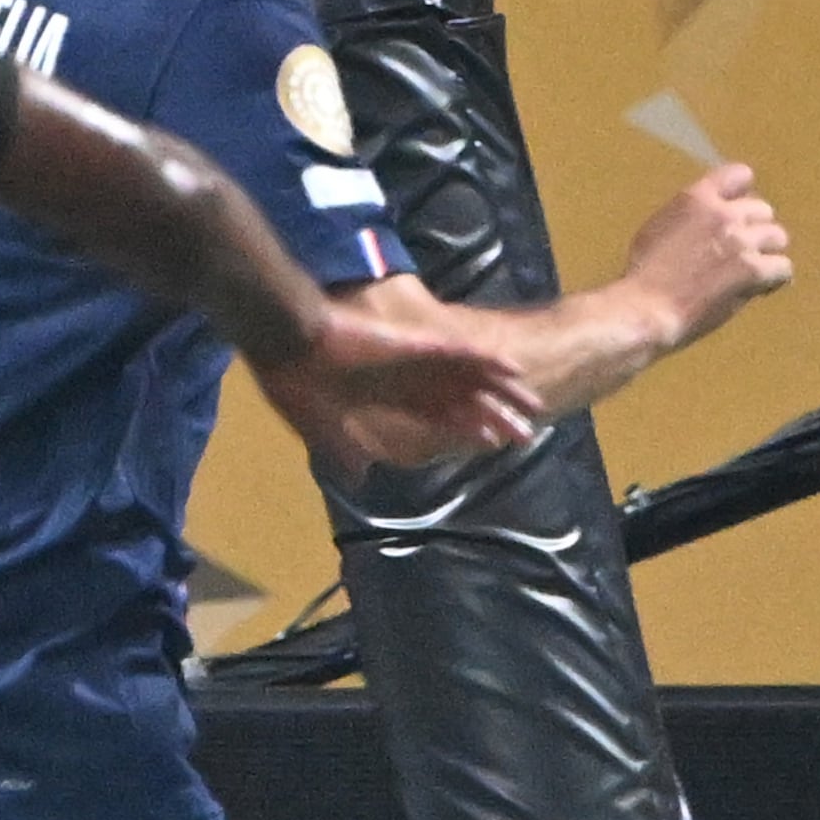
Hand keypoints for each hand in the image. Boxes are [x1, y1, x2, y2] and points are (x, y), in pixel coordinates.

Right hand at [256, 300, 543, 480]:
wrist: (283, 339)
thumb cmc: (294, 378)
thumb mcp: (318, 424)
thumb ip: (343, 449)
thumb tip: (358, 480)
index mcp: (390, 396)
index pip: (439, 418)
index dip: (468, 431)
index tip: (493, 446)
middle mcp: (411, 379)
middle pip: (465, 402)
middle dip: (496, 418)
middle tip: (528, 437)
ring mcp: (416, 361)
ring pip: (472, 379)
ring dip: (503, 392)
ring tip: (536, 406)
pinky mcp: (417, 344)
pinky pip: (461, 351)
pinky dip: (488, 360)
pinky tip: (515, 368)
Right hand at [622, 163, 792, 348]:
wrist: (647, 306)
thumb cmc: (645, 274)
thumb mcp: (661, 226)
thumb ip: (691, 216)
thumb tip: (708, 219)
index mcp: (697, 198)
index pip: (739, 174)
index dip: (745, 193)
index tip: (741, 210)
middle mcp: (723, 214)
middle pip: (762, 210)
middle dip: (755, 229)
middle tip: (745, 251)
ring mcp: (741, 242)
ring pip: (777, 237)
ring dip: (768, 253)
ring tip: (755, 270)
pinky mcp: (753, 271)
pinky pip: (784, 268)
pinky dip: (777, 279)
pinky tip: (763, 289)